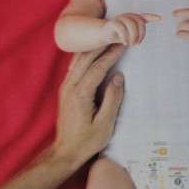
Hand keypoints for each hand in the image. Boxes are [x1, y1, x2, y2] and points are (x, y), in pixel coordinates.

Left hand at [54, 45, 125, 165]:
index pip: (98, 67)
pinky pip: (74, 67)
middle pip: (86, 58)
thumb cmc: (87, 141)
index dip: (112, 54)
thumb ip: (112, 99)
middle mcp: (70, 87)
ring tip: (107, 41)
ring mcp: (65, 87)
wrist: (65, 151)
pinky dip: (85, 57)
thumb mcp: (105, 124)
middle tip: (117, 37)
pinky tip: (93, 54)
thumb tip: (119, 77)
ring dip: (93, 49)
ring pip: (78, 60)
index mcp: (81, 94)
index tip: (124, 44)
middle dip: (102, 46)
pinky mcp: (65, 90)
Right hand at [102, 12, 158, 44]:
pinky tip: (125, 43)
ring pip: (131, 24)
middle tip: (137, 43)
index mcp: (132, 19)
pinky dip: (124, 36)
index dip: (152, 17)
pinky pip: (121, 27)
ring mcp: (119, 19)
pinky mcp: (112, 23)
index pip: (144, 17)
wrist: (102, 34)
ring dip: (133, 36)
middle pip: (139, 21)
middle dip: (141, 33)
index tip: (161, 19)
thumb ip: (137, 32)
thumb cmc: (118, 34)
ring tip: (131, 44)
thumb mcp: (129, 34)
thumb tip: (143, 37)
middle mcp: (127, 17)